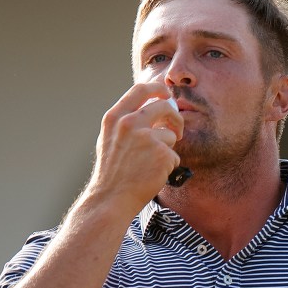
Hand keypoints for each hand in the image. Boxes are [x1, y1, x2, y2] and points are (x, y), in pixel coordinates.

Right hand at [83, 83, 183, 213]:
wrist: (111, 199)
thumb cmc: (112, 171)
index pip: (141, 89)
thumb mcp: (110, 138)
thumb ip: (127, 121)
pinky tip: (153, 174)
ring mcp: (147, 138)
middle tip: (177, 129)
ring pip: (171, 135)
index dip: (158, 89)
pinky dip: (168, 166)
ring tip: (151, 164)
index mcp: (115, 117)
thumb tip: (153, 107)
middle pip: (165, 106)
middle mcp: (130, 123)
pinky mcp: (162, 154)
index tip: (166, 94)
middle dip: (175, 117)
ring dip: (168, 149)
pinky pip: (174, 155)